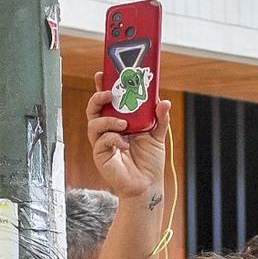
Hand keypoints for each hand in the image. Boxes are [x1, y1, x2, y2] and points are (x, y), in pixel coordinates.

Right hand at [86, 76, 170, 199]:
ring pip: (93, 123)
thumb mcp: (158, 136)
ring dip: (108, 120)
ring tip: (124, 124)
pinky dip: (113, 138)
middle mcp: (109, 130)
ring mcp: (103, 142)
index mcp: (120, 121)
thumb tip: (164, 102)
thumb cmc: (150, 162)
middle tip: (109, 93)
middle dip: (98, 97)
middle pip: (94, 108)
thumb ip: (160, 118)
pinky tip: (124, 143)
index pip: (108, 101)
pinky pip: (100, 141)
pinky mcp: (101, 155)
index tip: (103, 73)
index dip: (103, 86)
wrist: (148, 185)